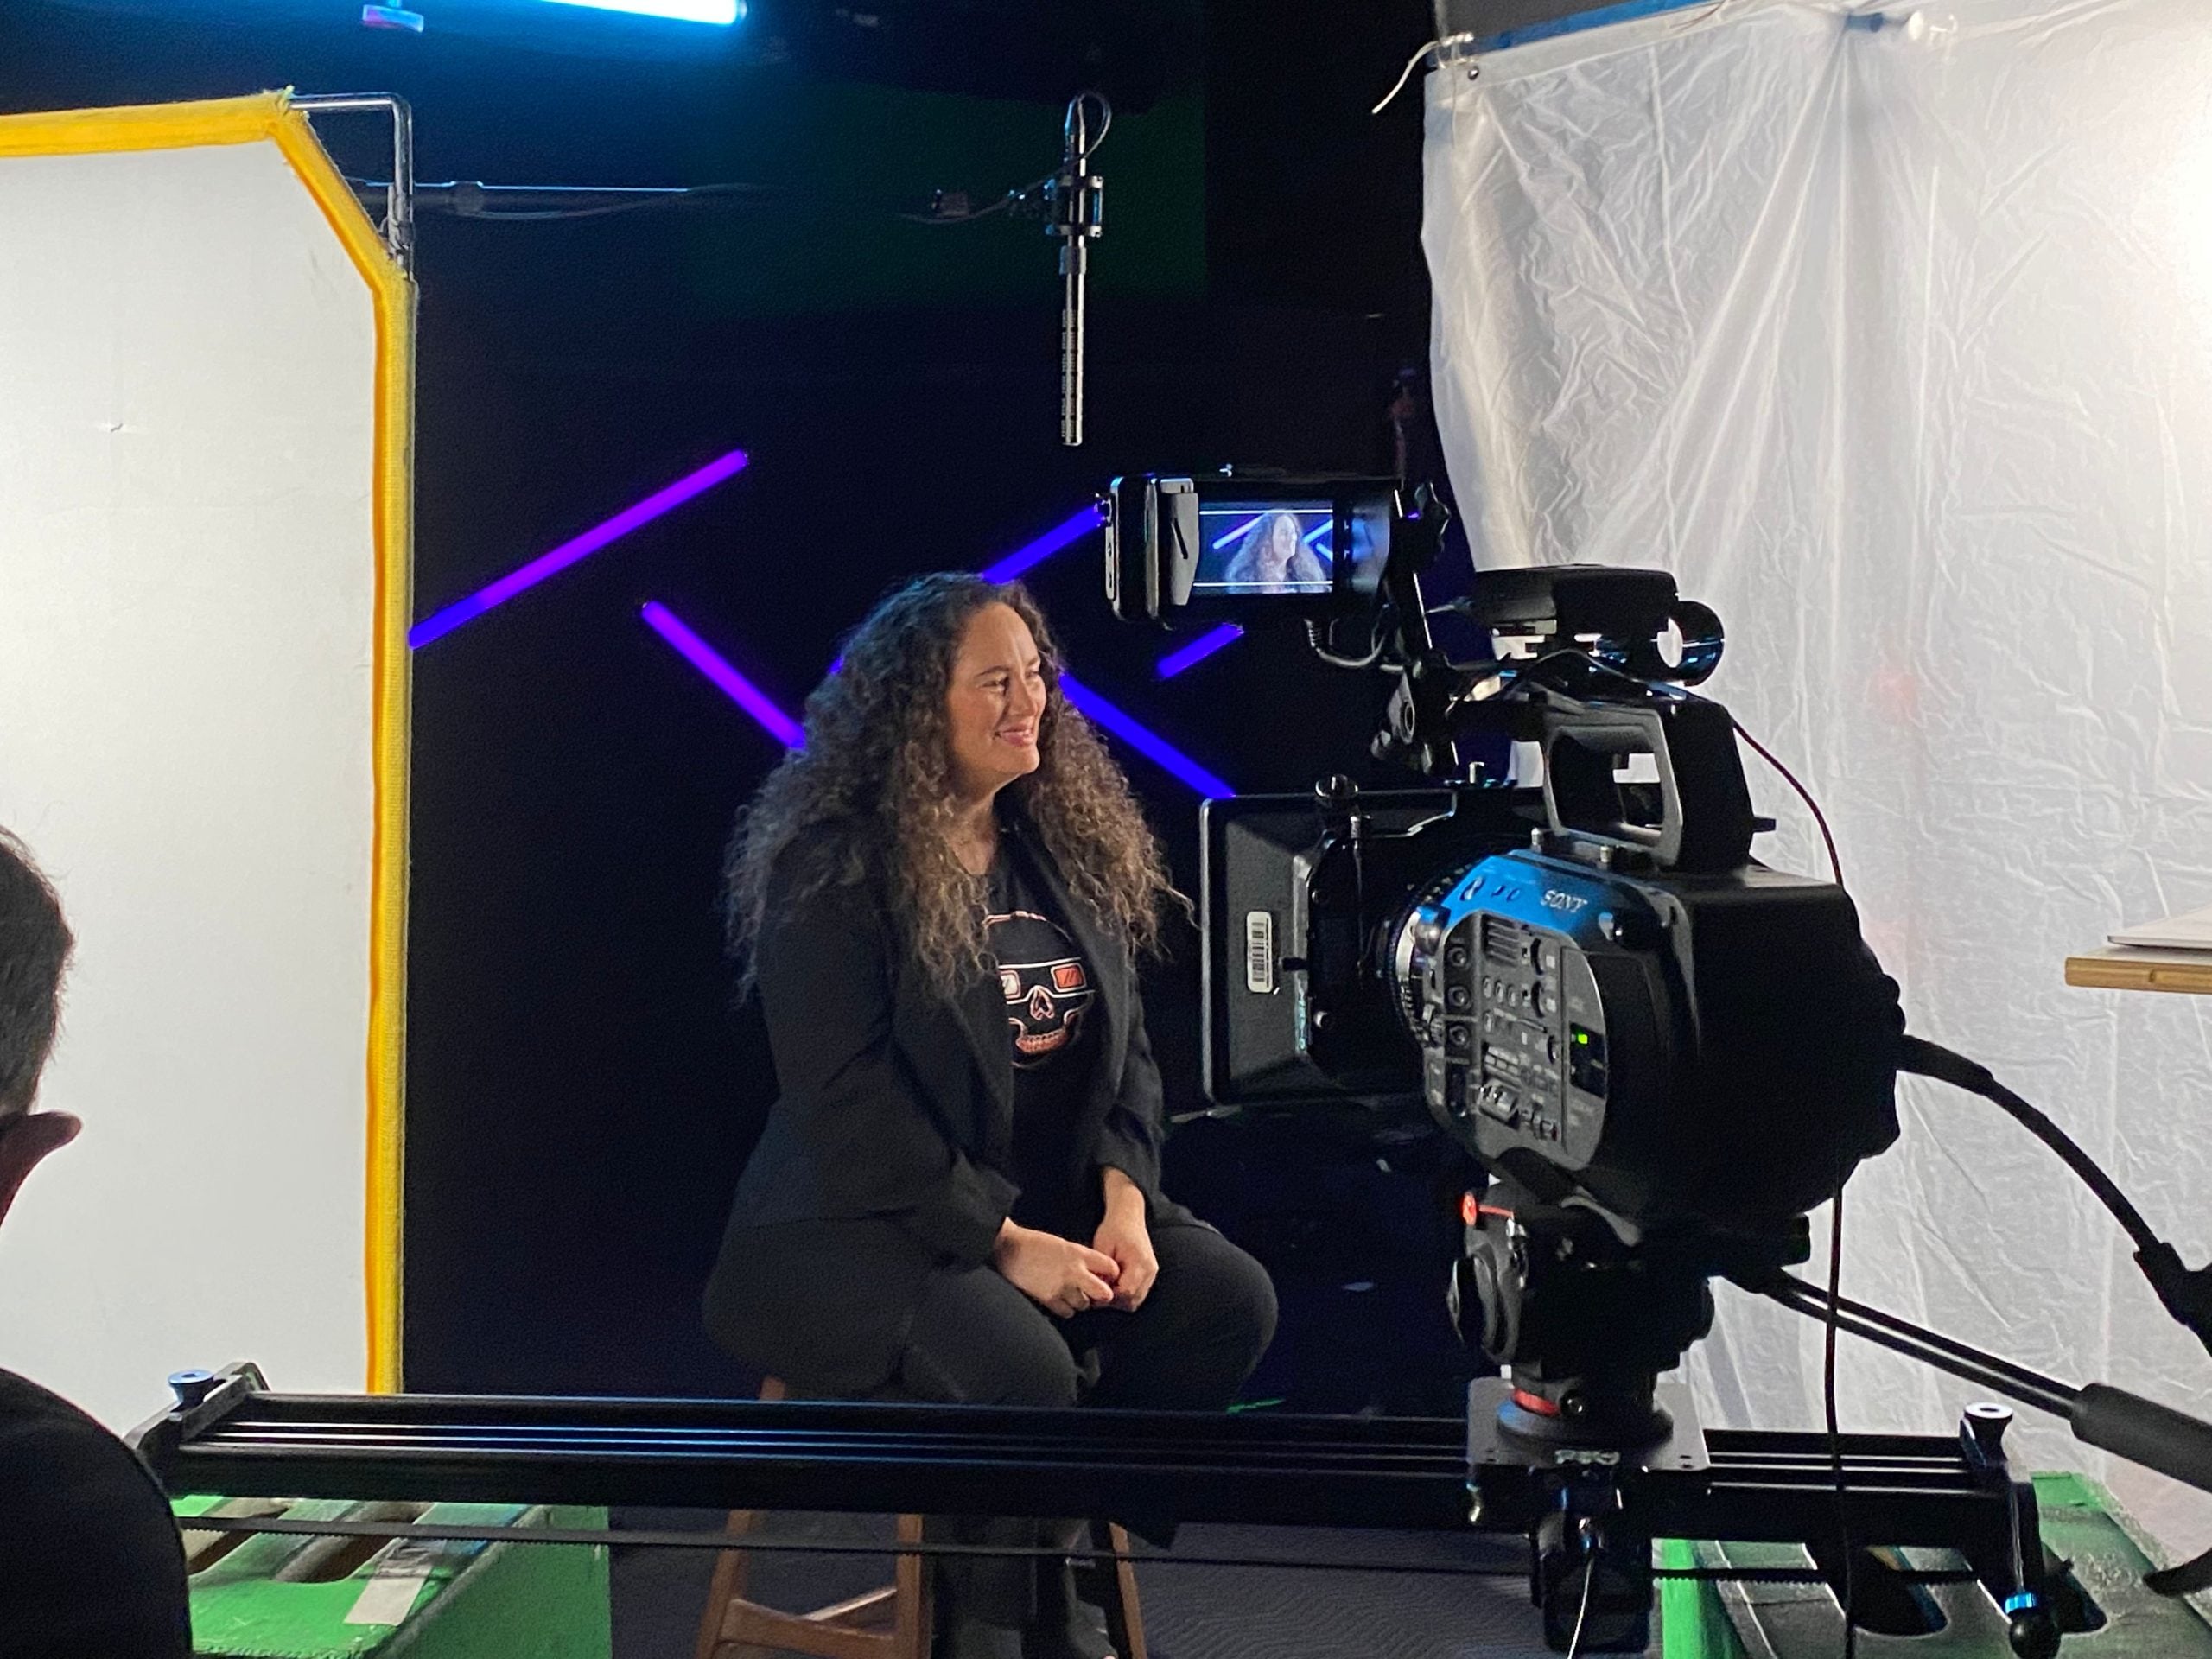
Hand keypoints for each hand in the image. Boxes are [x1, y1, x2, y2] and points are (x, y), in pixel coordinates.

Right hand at [993, 1220, 1119, 1318]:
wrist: (1010, 1250)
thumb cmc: (1035, 1244)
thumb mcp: (1064, 1245)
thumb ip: (1081, 1258)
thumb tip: (1096, 1272)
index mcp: (1079, 1253)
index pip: (1111, 1268)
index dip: (1111, 1274)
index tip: (1107, 1277)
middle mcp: (1074, 1272)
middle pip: (1104, 1293)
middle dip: (1102, 1295)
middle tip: (1096, 1293)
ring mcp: (1062, 1287)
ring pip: (1085, 1305)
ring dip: (1081, 1301)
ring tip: (1071, 1293)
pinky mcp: (1049, 1299)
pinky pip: (1068, 1312)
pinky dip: (1066, 1308)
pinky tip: (1060, 1299)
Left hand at [1093, 1169, 1158, 1311]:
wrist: (1128, 1216)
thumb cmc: (1113, 1229)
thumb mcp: (1103, 1247)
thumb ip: (1102, 1271)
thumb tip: (1098, 1291)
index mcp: (1139, 1261)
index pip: (1126, 1292)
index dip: (1110, 1296)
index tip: (1096, 1291)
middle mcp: (1149, 1270)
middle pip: (1133, 1300)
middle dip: (1114, 1301)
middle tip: (1098, 1293)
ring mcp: (1151, 1273)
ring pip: (1136, 1300)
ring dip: (1120, 1299)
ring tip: (1105, 1288)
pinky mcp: (1149, 1274)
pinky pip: (1139, 1293)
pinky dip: (1126, 1294)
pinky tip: (1113, 1285)